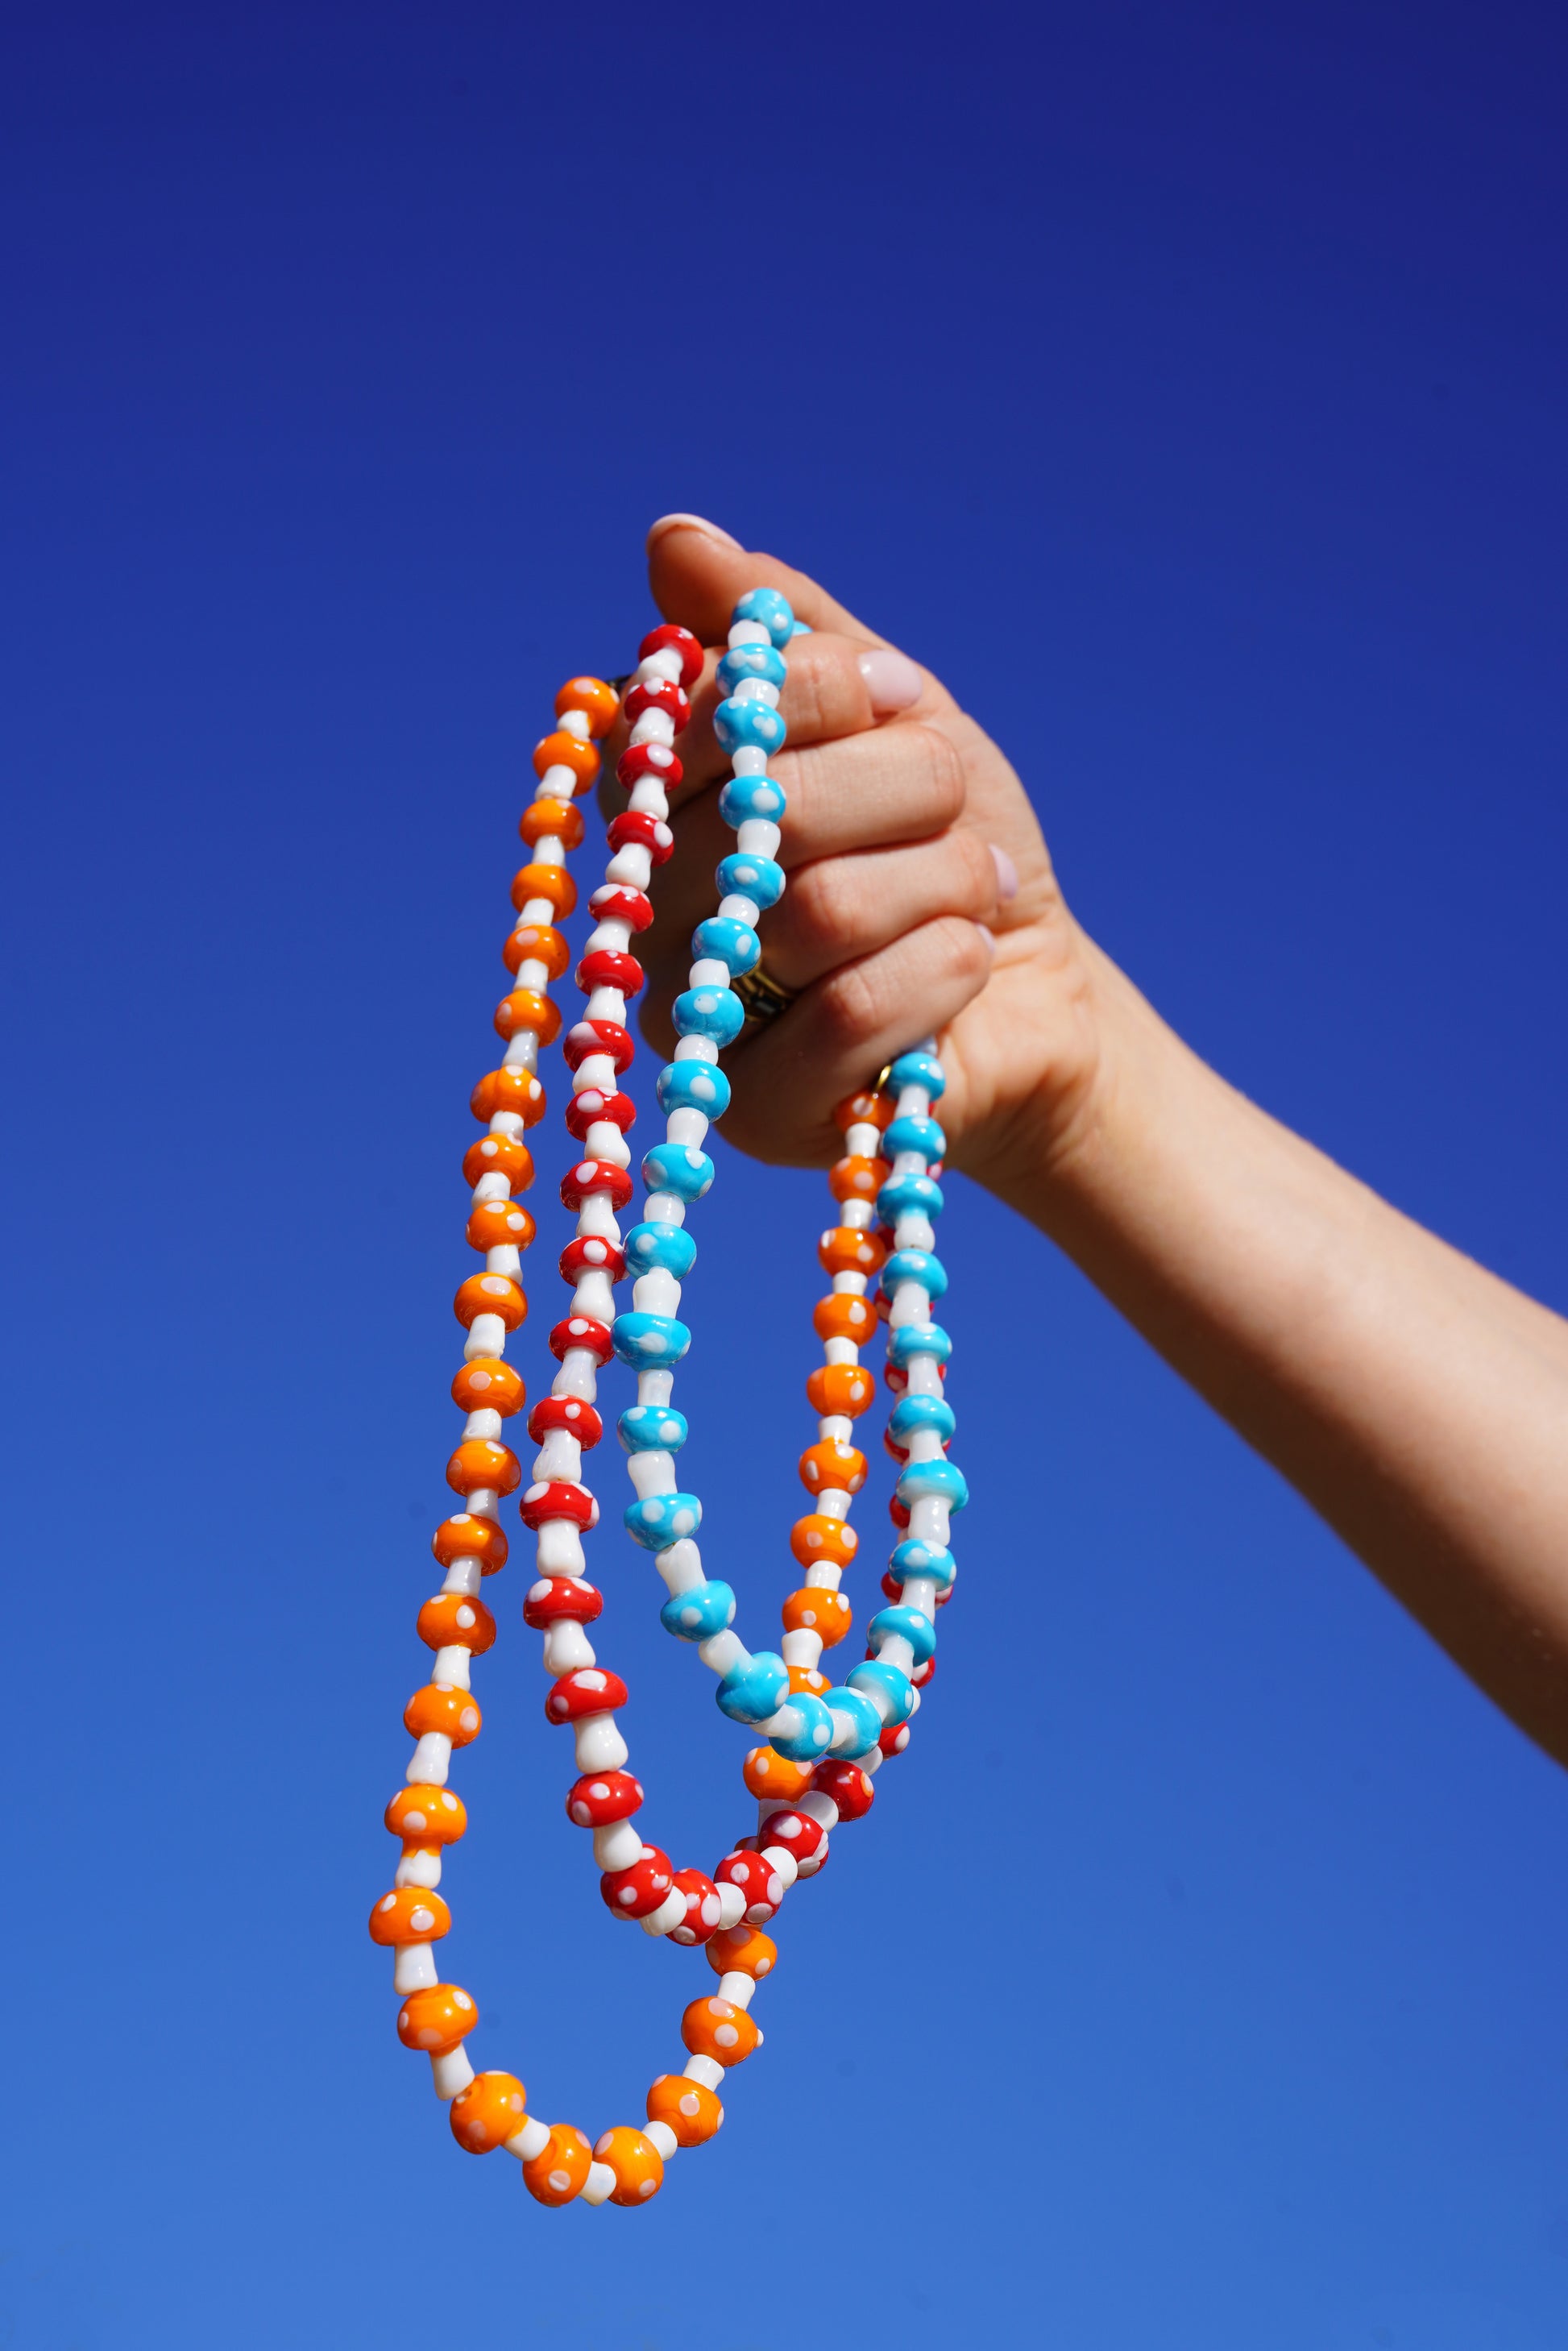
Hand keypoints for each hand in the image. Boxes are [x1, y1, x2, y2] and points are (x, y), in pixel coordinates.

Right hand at [607, 515, 1111, 1205]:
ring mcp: (693, 1017)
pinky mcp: (755, 1113)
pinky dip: (943, 969)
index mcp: (665, 797)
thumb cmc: (948, 847)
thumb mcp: (899, 716)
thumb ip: (791, 634)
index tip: (898, 700)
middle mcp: (654, 906)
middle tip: (954, 807)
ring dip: (944, 881)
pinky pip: (850, 1015)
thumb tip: (672, 538)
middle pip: (767, 806)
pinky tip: (966, 962)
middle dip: (908, 786)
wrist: (1036, 995)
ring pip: (820, 910)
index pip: (694, 709)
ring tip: (974, 893)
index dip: (819, 692)